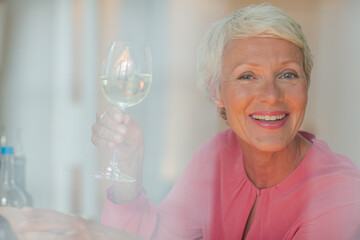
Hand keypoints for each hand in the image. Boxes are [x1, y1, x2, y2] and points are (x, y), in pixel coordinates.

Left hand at [0, 207, 143, 239]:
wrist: (130, 239)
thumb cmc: (112, 238)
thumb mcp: (93, 233)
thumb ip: (80, 231)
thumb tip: (66, 232)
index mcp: (82, 222)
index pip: (59, 215)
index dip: (42, 212)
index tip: (26, 210)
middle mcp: (83, 224)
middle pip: (58, 220)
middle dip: (39, 218)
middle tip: (22, 217)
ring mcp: (88, 232)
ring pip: (62, 230)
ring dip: (44, 230)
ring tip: (27, 231)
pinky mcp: (92, 238)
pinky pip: (74, 239)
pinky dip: (62, 239)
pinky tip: (54, 239)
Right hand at [91, 104, 143, 160]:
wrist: (133, 148)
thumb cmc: (132, 134)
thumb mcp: (135, 126)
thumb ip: (130, 121)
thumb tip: (126, 118)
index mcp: (112, 112)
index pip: (109, 108)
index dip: (114, 113)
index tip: (120, 119)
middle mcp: (103, 119)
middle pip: (104, 119)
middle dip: (114, 125)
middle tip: (124, 131)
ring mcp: (98, 129)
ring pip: (101, 130)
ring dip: (111, 135)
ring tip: (120, 139)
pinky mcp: (96, 140)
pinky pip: (98, 141)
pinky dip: (106, 143)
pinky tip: (112, 145)